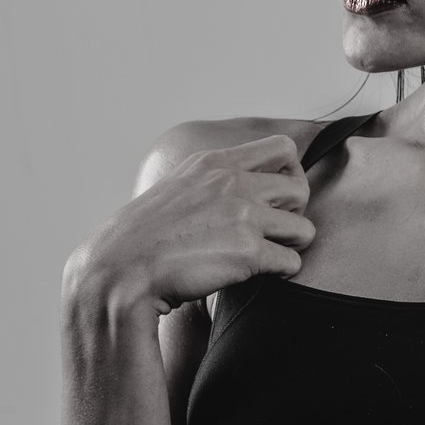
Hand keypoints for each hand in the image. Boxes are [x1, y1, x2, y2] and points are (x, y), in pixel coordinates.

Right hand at [62, 134, 314, 317]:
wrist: (120, 269)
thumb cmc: (143, 238)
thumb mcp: (177, 187)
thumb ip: (211, 182)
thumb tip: (241, 191)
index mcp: (215, 163)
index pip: (283, 149)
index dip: (289, 174)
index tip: (275, 197)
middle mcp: (232, 183)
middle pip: (300, 190)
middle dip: (294, 214)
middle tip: (276, 232)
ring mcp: (242, 216)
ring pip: (304, 229)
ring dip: (292, 245)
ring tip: (272, 256)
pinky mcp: (248, 252)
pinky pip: (292, 262)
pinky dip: (283, 272)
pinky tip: (263, 275)